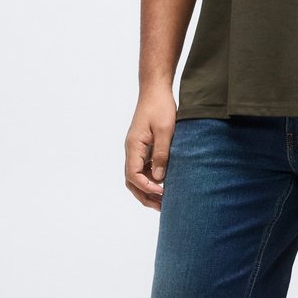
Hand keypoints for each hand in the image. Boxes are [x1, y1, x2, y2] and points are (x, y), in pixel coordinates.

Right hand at [125, 88, 176, 210]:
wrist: (155, 90)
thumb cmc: (160, 107)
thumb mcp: (166, 130)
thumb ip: (162, 154)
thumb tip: (159, 178)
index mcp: (133, 146)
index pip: (133, 175)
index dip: (147, 188)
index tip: (163, 192)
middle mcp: (131, 150)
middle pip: (131, 181)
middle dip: (145, 196)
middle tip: (163, 208)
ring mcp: (136, 149)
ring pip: (136, 177)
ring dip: (148, 190)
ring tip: (164, 202)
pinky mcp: (143, 147)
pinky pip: (143, 168)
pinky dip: (151, 180)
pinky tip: (165, 185)